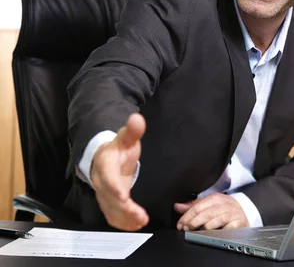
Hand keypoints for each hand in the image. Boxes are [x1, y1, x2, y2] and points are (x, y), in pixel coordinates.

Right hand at [91, 113, 148, 230]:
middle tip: (141, 217)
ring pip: (110, 210)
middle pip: (109, 199)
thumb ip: (133, 131)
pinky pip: (111, 214)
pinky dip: (121, 222)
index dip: (115, 189)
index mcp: (104, 164)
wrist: (102, 156)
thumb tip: (137, 118)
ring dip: (124, 219)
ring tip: (140, 223)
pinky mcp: (107, 202)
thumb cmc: (117, 148)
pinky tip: (134, 225)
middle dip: (124, 210)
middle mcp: (101, 181)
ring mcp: (103, 193)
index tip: (124, 197)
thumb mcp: (126, 137)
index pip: (108, 179)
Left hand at [174, 193, 248, 230]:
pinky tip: (212, 233)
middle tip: (185, 228)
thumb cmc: (224, 210)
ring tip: (197, 231)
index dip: (187, 215)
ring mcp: (232, 214)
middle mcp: (225, 204)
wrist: (243, 214)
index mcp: (216, 198)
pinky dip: (218, 231)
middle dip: (193, 222)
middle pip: (206, 213)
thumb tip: (177, 207)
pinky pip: (226, 228)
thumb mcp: (209, 205)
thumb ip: (193, 206)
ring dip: (204, 227)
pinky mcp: (238, 223)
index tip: (180, 224)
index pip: (198, 206)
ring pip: (216, 220)